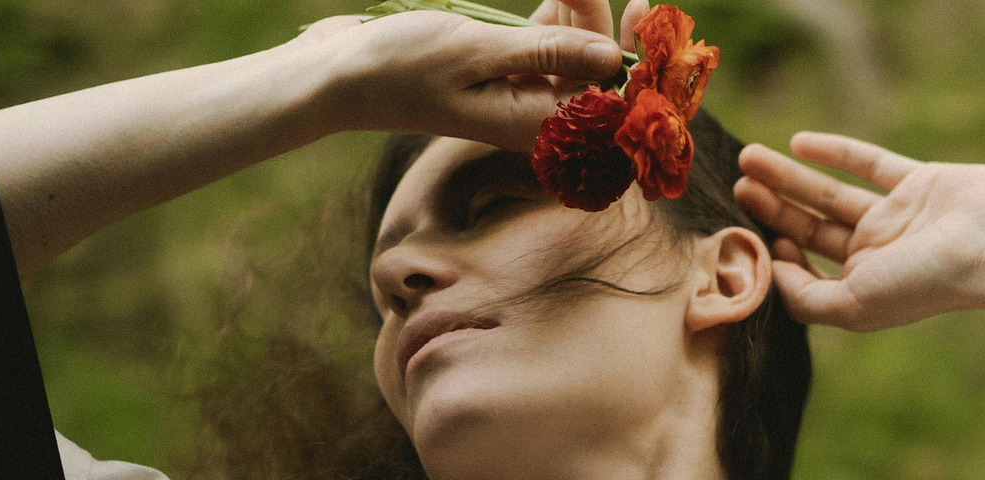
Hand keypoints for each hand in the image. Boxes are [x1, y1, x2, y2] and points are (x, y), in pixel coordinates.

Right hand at [284, 0, 642, 150]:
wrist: (340, 75)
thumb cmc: (400, 68)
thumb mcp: (478, 53)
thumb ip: (549, 52)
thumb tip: (615, 59)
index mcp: (535, 126)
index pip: (612, 105)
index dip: (638, 63)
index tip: (645, 9)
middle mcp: (534, 115)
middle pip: (599, 72)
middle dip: (600, 20)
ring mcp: (520, 92)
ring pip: (575, 49)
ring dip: (574, 9)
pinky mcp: (505, 69)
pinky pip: (548, 40)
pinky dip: (553, 12)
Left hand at [734, 132, 984, 332]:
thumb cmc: (927, 283)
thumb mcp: (853, 306)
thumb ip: (805, 297)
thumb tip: (773, 269)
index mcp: (864, 286)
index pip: (807, 267)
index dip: (777, 250)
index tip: (757, 235)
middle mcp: (878, 252)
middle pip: (812, 226)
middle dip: (773, 205)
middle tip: (738, 183)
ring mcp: (898, 215)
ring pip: (831, 192)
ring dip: (789, 175)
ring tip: (750, 157)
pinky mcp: (918, 181)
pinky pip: (868, 162)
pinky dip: (833, 150)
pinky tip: (797, 142)